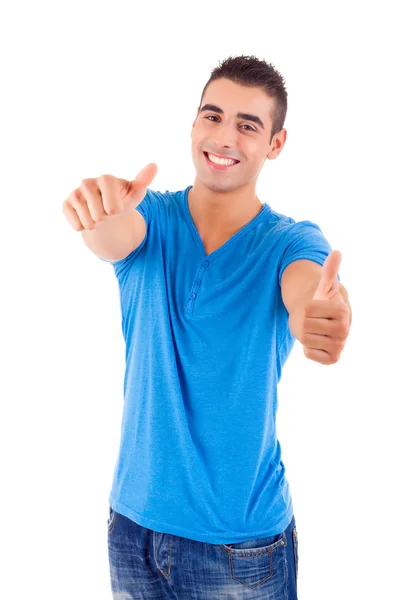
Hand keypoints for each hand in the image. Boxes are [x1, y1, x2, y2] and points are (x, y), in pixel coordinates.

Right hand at [62, 163, 157, 230]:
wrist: (105, 208)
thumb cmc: (122, 199)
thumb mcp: (135, 193)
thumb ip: (143, 181)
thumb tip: (154, 165)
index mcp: (106, 179)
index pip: (112, 208)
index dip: (116, 211)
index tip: (117, 207)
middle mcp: (87, 182)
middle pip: (98, 216)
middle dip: (106, 219)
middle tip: (106, 211)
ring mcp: (75, 193)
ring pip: (87, 223)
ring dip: (95, 225)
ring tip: (97, 215)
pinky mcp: (66, 204)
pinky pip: (76, 226)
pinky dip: (83, 227)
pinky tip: (86, 217)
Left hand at [301, 250, 350, 364]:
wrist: (325, 322)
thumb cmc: (322, 301)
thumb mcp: (324, 285)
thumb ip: (329, 271)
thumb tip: (336, 252)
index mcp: (342, 310)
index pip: (308, 309)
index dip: (307, 307)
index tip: (315, 307)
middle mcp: (344, 330)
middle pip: (306, 326)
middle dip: (305, 322)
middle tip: (314, 320)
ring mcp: (339, 345)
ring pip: (306, 340)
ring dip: (305, 334)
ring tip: (315, 330)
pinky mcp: (332, 359)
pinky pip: (310, 354)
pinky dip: (308, 349)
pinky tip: (315, 342)